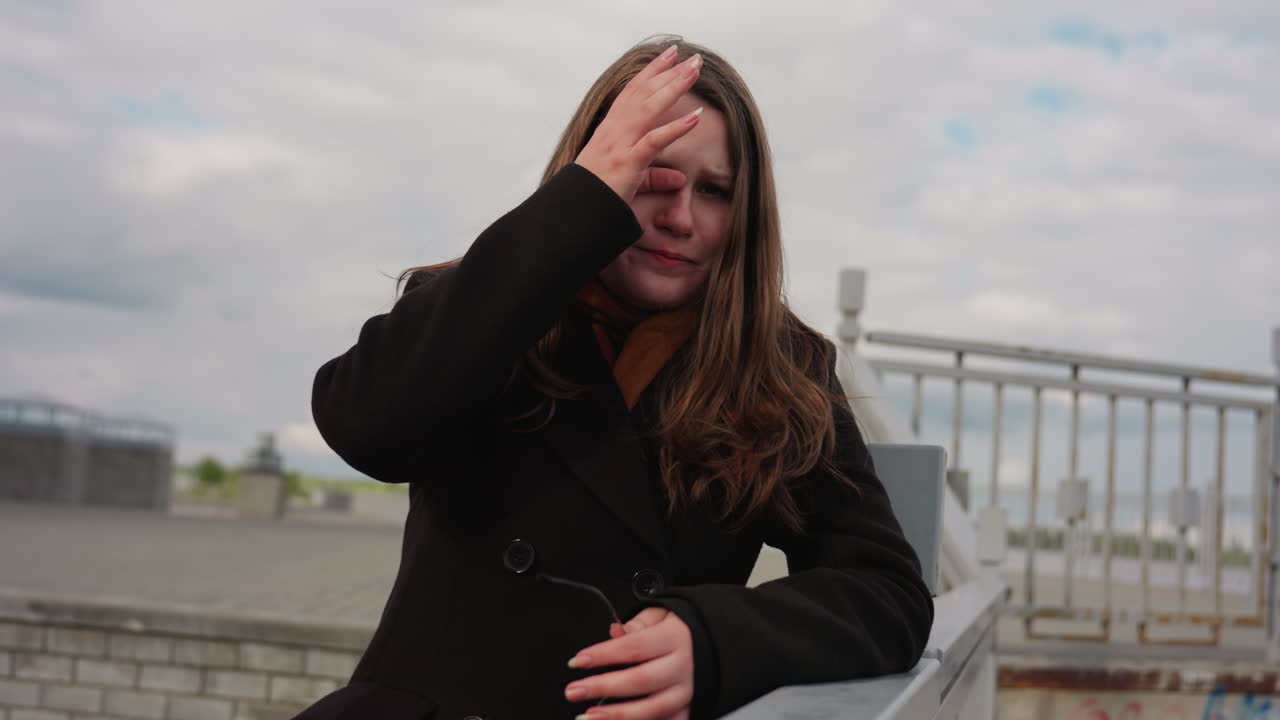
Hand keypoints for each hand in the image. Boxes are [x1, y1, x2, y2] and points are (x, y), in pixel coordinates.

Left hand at [565, 607, 693, 719]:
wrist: (715, 645)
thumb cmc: (679, 631)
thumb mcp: (660, 615)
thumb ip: (636, 625)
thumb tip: (614, 631)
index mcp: (674, 638)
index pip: (633, 647)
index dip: (603, 655)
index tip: (576, 661)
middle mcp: (683, 667)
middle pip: (640, 680)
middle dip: (602, 687)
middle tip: (573, 691)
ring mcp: (686, 692)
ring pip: (652, 709)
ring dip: (617, 716)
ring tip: (588, 716)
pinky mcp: (687, 710)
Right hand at [575, 45, 703, 203]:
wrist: (575, 211)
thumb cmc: (597, 196)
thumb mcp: (628, 182)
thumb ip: (655, 177)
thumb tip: (679, 179)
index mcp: (610, 130)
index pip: (632, 92)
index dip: (651, 71)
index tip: (669, 55)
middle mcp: (613, 131)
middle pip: (643, 93)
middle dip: (669, 72)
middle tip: (693, 57)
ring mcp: (619, 145)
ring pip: (649, 108)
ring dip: (674, 87)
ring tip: (695, 72)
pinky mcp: (627, 163)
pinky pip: (653, 141)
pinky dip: (675, 128)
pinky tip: (695, 117)